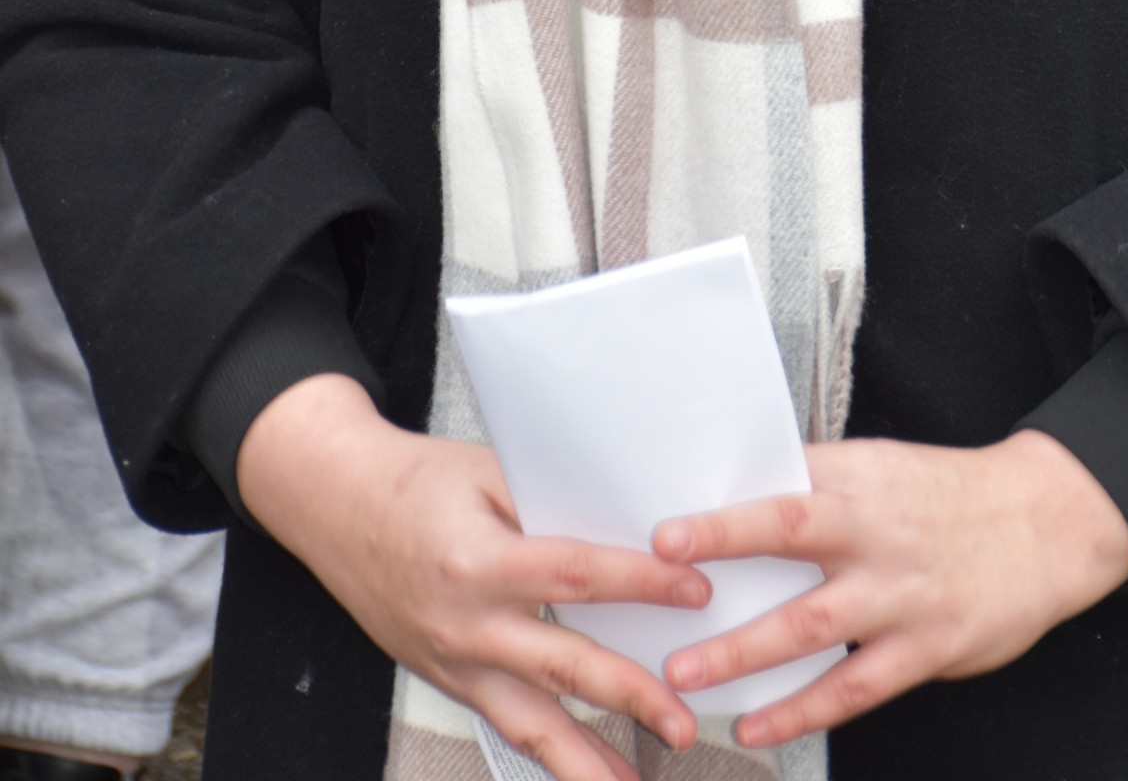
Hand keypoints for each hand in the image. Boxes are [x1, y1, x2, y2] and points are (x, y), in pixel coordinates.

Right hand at [236, 374, 710, 780]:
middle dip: (628, 697)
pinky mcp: (448, 679)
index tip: (696, 590)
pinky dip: (549, 753)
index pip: (575, 574)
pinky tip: (589, 772)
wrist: (336, 509)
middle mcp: (465, 624)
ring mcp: (453, 662)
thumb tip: (630, 523)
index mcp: (478, 560)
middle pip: (560, 668)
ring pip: (529, 724)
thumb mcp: (488, 473)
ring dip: (587, 761)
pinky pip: (506, 724)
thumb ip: (552, 503)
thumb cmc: (416, 482)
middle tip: (683, 722)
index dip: (640, 583)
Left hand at [653, 429, 1127, 750]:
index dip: (722, 509)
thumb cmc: (948, 497)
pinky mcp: (928, 647)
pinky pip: (855, 686)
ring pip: (813, 623)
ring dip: (744, 652)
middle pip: (791, 532)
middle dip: (723, 553)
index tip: (664, 530)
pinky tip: (757, 727)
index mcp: (862, 476)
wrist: (1051, 522)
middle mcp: (877, 528)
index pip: (781, 483)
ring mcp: (902, 591)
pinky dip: (803, 710)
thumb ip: (820, 487)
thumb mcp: (886, 471)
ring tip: (684, 676)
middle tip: (657, 578)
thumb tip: (735, 498)